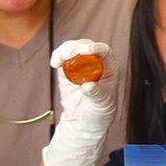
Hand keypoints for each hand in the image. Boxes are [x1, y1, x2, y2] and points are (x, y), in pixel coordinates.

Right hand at [42, 39, 118, 165]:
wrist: (85, 120)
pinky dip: (57, 57)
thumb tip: (87, 86)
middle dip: (75, 47)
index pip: (104, 51)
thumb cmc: (100, 111)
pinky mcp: (67, 70)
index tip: (83, 51)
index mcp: (109, 67)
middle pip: (85, 45)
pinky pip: (62, 58)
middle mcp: (96, 62)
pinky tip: (55, 63)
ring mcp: (80, 65)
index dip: (95, 47)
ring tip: (58, 60)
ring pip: (72, 48)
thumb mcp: (101, 103)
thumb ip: (96, 93)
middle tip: (67, 55)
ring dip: (64, 50)